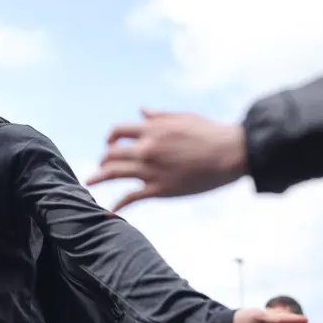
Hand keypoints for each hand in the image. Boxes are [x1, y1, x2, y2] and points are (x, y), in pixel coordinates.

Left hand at [86, 109, 246, 210]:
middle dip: (104, 160)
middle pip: (111, 154)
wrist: (232, 152)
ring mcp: (151, 170)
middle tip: (102, 166)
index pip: (118, 132)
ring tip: (90, 182)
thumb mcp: (182, 117)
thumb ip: (158, 116)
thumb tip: (141, 112)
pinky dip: (117, 204)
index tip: (109, 144)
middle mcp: (146, 148)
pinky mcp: (160, 189)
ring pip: (114, 174)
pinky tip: (109, 211)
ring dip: (99, 177)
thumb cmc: (211, 133)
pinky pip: (131, 197)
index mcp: (152, 130)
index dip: (110, 138)